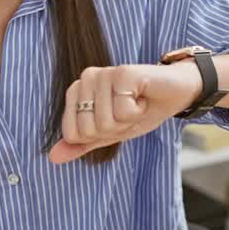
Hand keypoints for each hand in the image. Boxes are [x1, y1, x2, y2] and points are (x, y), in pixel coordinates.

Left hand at [48, 62, 202, 163]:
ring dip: (128, 120)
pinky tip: (144, 97)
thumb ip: (82, 143)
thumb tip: (53, 157)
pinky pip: (123, 111)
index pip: (73, 134)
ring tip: (137, 103)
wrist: (175, 94)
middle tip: (128, 112)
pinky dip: (138, 112)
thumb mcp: (110, 133)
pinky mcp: (124, 72)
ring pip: (105, 121)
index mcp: (77, 91)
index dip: (99, 136)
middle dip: (115, 129)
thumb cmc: (142, 110)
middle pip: (88, 129)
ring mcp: (104, 73)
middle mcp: (87, 78)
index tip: (115, 121)